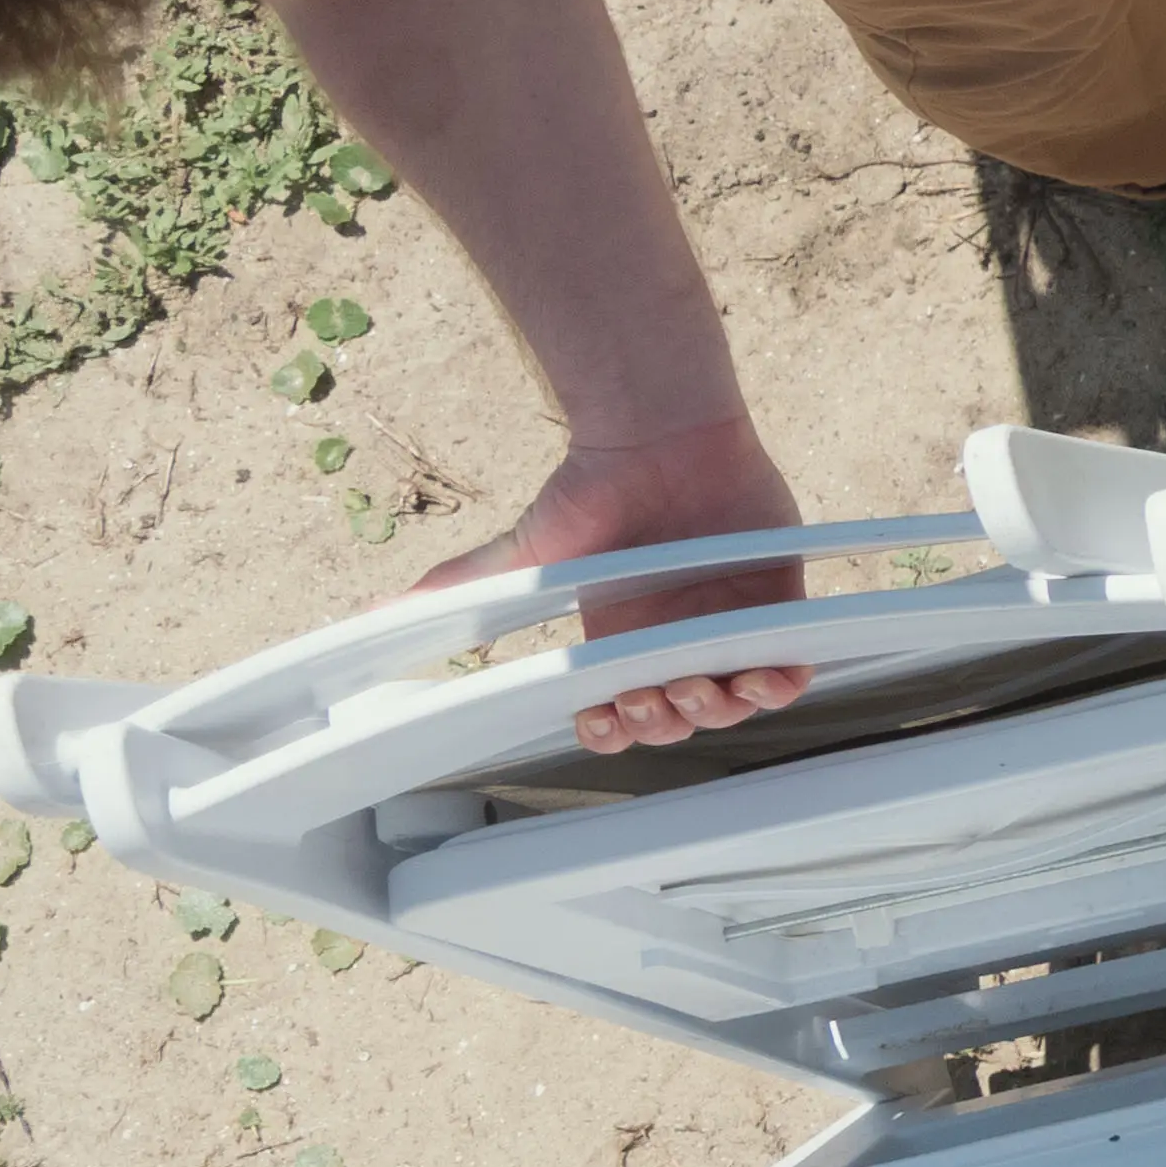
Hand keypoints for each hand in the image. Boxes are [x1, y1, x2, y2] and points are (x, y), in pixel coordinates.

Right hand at [457, 407, 811, 751]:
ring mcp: (728, 624)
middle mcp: (673, 640)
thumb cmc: (594, 490)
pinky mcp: (779, 601)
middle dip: (662, 722)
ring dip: (714, 711)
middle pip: (676, 716)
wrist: (660, 435)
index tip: (600, 721)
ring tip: (695, 687)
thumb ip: (458, 588)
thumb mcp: (522, 553)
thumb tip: (373, 617)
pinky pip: (792, 666)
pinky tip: (758, 678)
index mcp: (616, 643)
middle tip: (647, 699)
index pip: (618, 714)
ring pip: (730, 701)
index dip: (614, 731)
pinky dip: (780, 685)